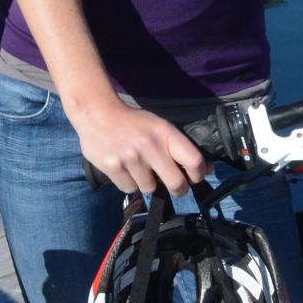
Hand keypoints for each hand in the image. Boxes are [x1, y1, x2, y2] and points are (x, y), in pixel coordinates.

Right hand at [70, 98, 210, 196]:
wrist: (97, 113)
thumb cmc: (133, 122)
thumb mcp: (159, 126)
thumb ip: (180, 147)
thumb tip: (206, 168)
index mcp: (164, 132)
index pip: (193, 160)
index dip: (198, 174)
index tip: (195, 177)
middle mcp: (149, 146)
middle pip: (176, 184)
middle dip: (179, 189)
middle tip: (176, 187)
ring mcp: (130, 158)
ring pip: (150, 188)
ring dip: (147, 183)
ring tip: (139, 168)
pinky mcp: (112, 167)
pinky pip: (129, 189)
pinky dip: (129, 183)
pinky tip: (124, 168)